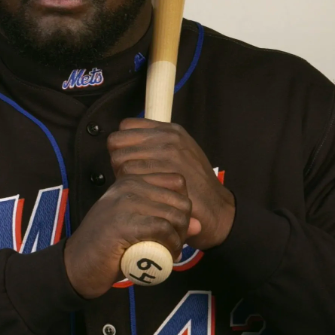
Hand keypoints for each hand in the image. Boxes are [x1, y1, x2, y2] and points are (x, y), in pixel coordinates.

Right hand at [64, 173, 200, 298]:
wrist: (77, 264)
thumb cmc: (110, 246)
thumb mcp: (139, 226)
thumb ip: (165, 220)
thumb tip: (198, 224)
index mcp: (131, 179)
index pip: (177, 182)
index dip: (183, 207)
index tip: (174, 228)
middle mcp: (129, 185)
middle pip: (181, 200)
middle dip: (184, 226)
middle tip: (174, 244)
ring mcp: (125, 202)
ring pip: (175, 215)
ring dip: (179, 239)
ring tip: (170, 252)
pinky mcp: (124, 222)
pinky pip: (163, 230)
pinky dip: (171, 246)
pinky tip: (165, 256)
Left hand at [107, 118, 235, 251]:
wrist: (217, 208)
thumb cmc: (195, 184)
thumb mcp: (181, 154)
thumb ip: (156, 145)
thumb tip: (128, 146)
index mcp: (169, 130)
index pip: (125, 127)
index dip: (122, 144)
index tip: (129, 158)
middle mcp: (167, 137)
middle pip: (117, 142)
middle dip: (117, 160)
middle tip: (129, 177)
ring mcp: (166, 154)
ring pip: (119, 160)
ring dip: (121, 176)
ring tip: (136, 187)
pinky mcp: (162, 173)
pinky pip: (128, 176)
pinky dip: (129, 188)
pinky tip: (140, 195)